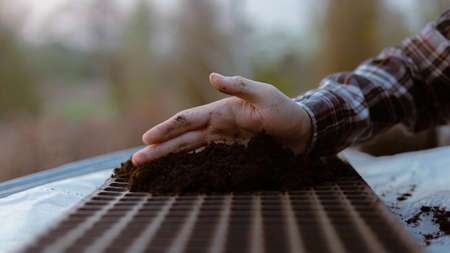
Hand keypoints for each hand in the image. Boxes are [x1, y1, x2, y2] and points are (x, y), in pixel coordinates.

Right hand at [132, 73, 311, 164]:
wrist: (302, 132)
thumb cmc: (285, 112)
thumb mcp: (265, 95)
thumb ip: (239, 86)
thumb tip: (211, 76)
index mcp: (221, 111)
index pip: (187, 120)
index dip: (166, 129)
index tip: (146, 139)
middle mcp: (217, 126)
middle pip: (182, 138)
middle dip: (159, 148)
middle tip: (137, 160)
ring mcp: (222, 141)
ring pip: (189, 149)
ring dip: (168, 156)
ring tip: (148, 165)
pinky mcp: (231, 154)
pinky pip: (205, 159)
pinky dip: (188, 164)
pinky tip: (176, 171)